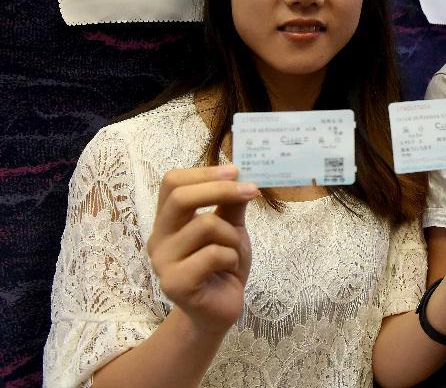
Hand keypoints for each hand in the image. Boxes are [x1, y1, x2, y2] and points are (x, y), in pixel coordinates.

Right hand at [147, 165, 258, 334]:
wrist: (221, 310)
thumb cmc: (223, 266)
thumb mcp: (231, 229)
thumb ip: (231, 204)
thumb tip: (241, 174)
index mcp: (168, 221)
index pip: (171, 183)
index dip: (203, 172)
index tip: (236, 171)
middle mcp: (159, 238)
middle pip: (180, 197)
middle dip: (220, 189)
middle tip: (251, 191)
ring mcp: (163, 262)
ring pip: (205, 225)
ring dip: (232, 235)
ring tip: (234, 251)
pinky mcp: (175, 283)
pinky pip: (213, 254)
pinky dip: (231, 257)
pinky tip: (229, 269)